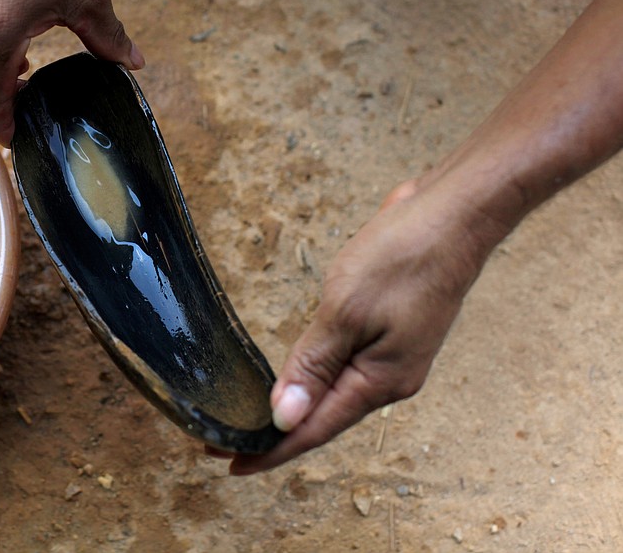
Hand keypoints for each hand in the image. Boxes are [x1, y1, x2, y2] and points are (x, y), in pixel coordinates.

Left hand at [221, 177, 504, 473]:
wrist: (454, 216)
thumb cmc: (402, 258)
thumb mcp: (346, 312)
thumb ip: (314, 365)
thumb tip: (285, 417)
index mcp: (380, 382)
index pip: (315, 430)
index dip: (272, 450)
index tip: (230, 464)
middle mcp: (390, 378)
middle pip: (324, 417)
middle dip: (277, 432)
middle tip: (225, 440)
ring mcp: (393, 355)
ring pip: (335, 392)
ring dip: (296, 406)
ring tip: (254, 418)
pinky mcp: (391, 331)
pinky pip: (345, 366)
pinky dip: (315, 377)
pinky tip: (296, 379)